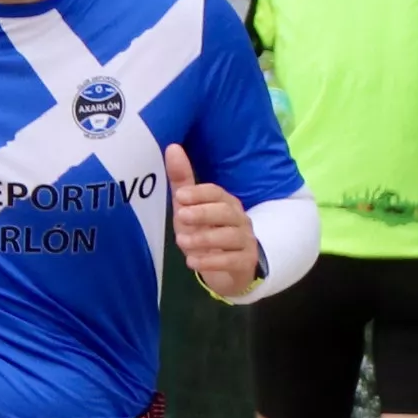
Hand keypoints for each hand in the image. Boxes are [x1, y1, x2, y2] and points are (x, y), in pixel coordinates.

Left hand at [166, 143, 260, 297]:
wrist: (227, 270)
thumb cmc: (206, 234)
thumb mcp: (189, 210)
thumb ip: (182, 183)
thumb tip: (172, 147)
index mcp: (225, 203)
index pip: (217, 193)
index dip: (200, 193)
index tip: (180, 196)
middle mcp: (239, 219)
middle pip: (226, 211)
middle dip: (204, 213)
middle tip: (182, 216)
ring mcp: (245, 241)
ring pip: (230, 236)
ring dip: (205, 238)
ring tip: (182, 242)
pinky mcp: (245, 263)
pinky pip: (233, 261)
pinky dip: (213, 262)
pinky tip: (193, 262)